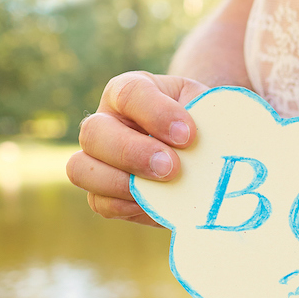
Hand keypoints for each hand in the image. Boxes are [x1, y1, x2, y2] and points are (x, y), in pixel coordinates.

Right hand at [65, 71, 205, 226]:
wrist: (205, 149)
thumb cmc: (205, 123)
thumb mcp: (208, 110)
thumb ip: (207, 119)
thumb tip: (217, 141)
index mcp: (130, 91)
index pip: (130, 93)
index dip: (156, 113)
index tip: (188, 135)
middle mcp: (106, 121)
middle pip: (94, 133)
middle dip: (133, 152)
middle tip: (172, 168)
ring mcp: (99, 158)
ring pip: (81, 169)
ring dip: (120, 182)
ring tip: (161, 187)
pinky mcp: (104, 192)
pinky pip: (99, 202)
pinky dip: (126, 206)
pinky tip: (156, 204)